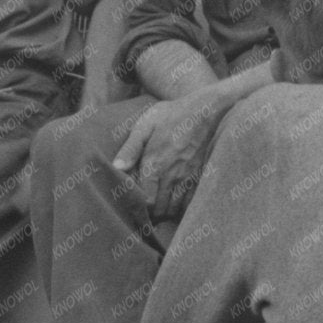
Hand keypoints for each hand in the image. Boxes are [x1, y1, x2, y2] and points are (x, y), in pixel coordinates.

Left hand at [113, 88, 237, 219]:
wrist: (206, 109)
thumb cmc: (172, 114)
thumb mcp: (146, 125)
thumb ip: (131, 148)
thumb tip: (116, 167)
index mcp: (155, 164)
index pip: (146, 201)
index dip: (140, 208)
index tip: (135, 206)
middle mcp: (172, 175)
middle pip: (161, 209)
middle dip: (152, 213)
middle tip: (146, 210)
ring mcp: (188, 177)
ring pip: (176, 208)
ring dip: (167, 211)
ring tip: (159, 208)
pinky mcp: (200, 175)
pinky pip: (191, 201)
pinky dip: (183, 206)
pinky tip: (176, 202)